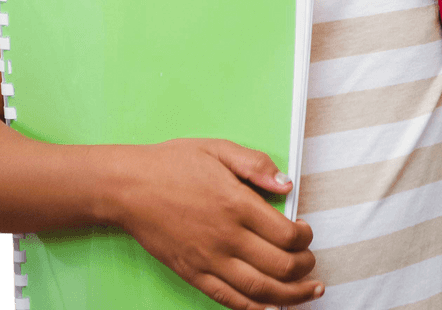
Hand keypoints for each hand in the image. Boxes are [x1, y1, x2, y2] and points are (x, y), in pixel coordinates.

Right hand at [107, 137, 321, 309]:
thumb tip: (286, 182)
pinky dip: (253, 309)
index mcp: (237, 203)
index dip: (305, 238)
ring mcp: (209, 260)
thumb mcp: (218, 148)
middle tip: (312, 264)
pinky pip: (229, 300)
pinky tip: (269, 308)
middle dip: (304, 270)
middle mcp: (226, 237)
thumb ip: (255, 164)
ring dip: (289, 296)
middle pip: (279, 267)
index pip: (285, 234)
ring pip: (259, 290)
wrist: (129, 187)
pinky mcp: (193, 274)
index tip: (307, 233)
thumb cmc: (173, 163)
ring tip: (306, 294)